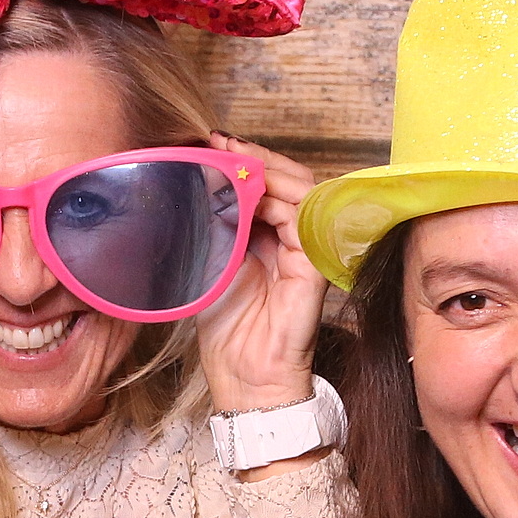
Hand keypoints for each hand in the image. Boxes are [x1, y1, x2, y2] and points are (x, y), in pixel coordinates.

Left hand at [197, 135, 325, 431]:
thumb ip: (215, 222)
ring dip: (268, 171)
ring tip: (236, 160)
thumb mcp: (211, 259)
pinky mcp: (314, 267)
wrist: (243, 375)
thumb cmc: (226, 326)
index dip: (246, 158)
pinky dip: (278, 201)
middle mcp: (295, 238)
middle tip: (222, 142)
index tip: (212, 141)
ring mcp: (308, 250)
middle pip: (290, 179)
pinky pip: (304, 220)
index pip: (269, 182)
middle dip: (257, 155)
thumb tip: (203, 178)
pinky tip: (251, 196)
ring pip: (302, 191)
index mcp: (271, 234)